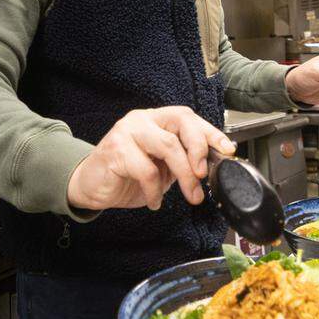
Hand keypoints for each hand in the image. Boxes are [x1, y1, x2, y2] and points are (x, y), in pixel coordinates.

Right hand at [67, 107, 234, 211]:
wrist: (90, 187)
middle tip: (204, 175)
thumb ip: (182, 162)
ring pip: (167, 145)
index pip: (188, 117)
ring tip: (191, 195)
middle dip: (199, 149)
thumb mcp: (162, 168)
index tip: (227, 149)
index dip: (210, 132)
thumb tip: (211, 168)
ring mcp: (127, 132)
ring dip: (185, 174)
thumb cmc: (127, 176)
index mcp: (156, 119)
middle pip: (181, 122)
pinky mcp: (115, 150)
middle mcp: (142, 120)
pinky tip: (155, 201)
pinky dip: (156, 190)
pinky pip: (147, 170)